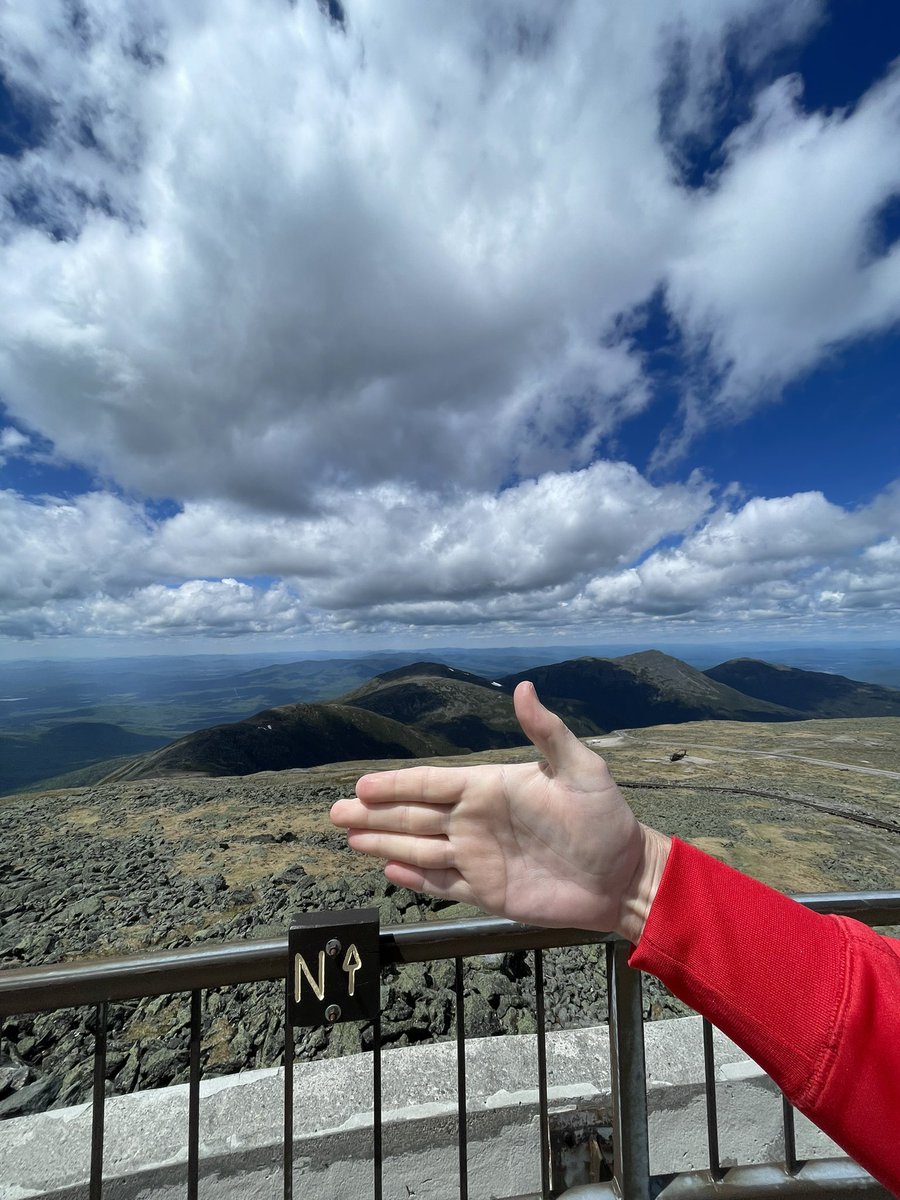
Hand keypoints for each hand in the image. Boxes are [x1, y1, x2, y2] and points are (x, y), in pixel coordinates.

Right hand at [330, 681, 669, 940]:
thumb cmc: (606, 819)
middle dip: (373, 814)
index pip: (431, 784)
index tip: (361, 784)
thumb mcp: (582, 769)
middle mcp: (475, 821)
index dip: (396, 784)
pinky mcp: (487, 891)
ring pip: (419, 850)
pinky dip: (414, 880)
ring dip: (383, 843)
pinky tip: (388, 870)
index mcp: (490, 788)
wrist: (624, 876)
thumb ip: (547, 733)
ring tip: (349, 838)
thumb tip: (524, 688)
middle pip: (413, 816)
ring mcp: (478, 858)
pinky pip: (442, 884)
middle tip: (333, 812)